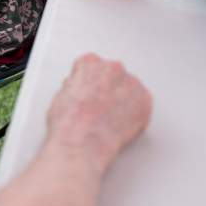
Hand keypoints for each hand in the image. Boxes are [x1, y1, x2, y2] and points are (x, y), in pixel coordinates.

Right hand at [46, 53, 151, 171]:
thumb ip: (76, 85)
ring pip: (129, 89)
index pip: (90, 65)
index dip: (87, 83)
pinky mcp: (145, 102)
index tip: (86, 94)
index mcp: (90, 62)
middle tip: (98, 108)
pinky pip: (142, 105)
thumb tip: (81, 91)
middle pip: (112, 74)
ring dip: (122, 100)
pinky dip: (134, 114)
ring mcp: (132, 84)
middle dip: (107, 89)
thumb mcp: (60, 96)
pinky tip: (120, 125)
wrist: (83, 142)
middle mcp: (113, 68)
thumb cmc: (69, 123)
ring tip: (109, 120)